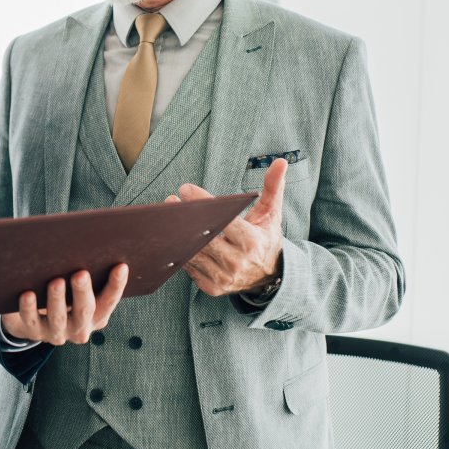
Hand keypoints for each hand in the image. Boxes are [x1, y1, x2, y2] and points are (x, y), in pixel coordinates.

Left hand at [1, 264, 128, 345]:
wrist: (34, 322)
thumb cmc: (64, 296)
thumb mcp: (79, 290)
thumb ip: (87, 274)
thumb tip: (89, 241)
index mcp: (96, 316)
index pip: (109, 301)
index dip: (116, 285)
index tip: (121, 266)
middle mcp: (78, 328)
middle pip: (84, 311)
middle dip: (83, 292)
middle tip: (81, 274)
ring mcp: (55, 332)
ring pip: (58, 317)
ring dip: (57, 299)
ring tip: (56, 282)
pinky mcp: (32, 331)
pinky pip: (30, 320)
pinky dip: (29, 307)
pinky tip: (27, 294)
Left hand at [166, 157, 285, 296]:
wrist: (270, 275)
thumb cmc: (266, 238)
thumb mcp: (271, 213)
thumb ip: (273, 187)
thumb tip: (280, 161)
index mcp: (252, 242)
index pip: (222, 221)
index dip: (203, 204)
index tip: (186, 189)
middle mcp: (237, 262)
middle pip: (203, 238)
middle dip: (184, 218)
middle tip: (171, 201)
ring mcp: (223, 277)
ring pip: (192, 254)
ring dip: (177, 235)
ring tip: (169, 217)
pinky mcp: (212, 287)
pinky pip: (190, 268)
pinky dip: (181, 252)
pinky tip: (173, 237)